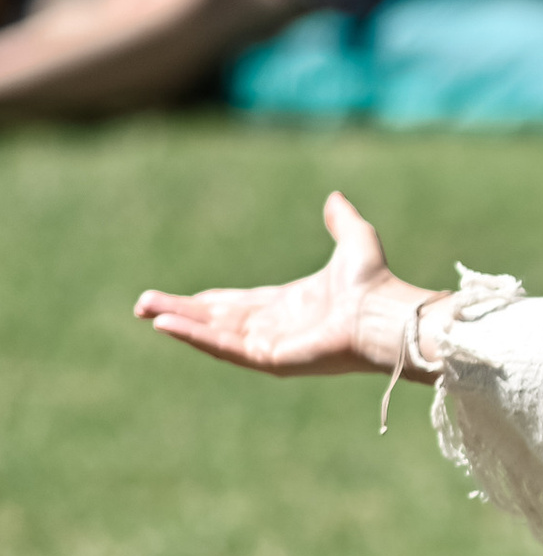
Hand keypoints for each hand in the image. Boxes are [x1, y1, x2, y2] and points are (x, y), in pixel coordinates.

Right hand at [134, 191, 439, 377]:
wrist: (386, 313)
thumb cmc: (375, 283)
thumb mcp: (355, 241)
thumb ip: (341, 220)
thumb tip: (334, 197)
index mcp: (290, 304)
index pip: (239, 305)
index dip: (208, 302)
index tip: (181, 299)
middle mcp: (277, 326)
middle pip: (217, 320)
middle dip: (181, 313)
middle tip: (143, 306)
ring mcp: (272, 345)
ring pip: (214, 334)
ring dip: (180, 323)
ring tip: (146, 313)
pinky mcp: (271, 358)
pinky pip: (225, 347)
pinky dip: (195, 336)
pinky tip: (168, 325)